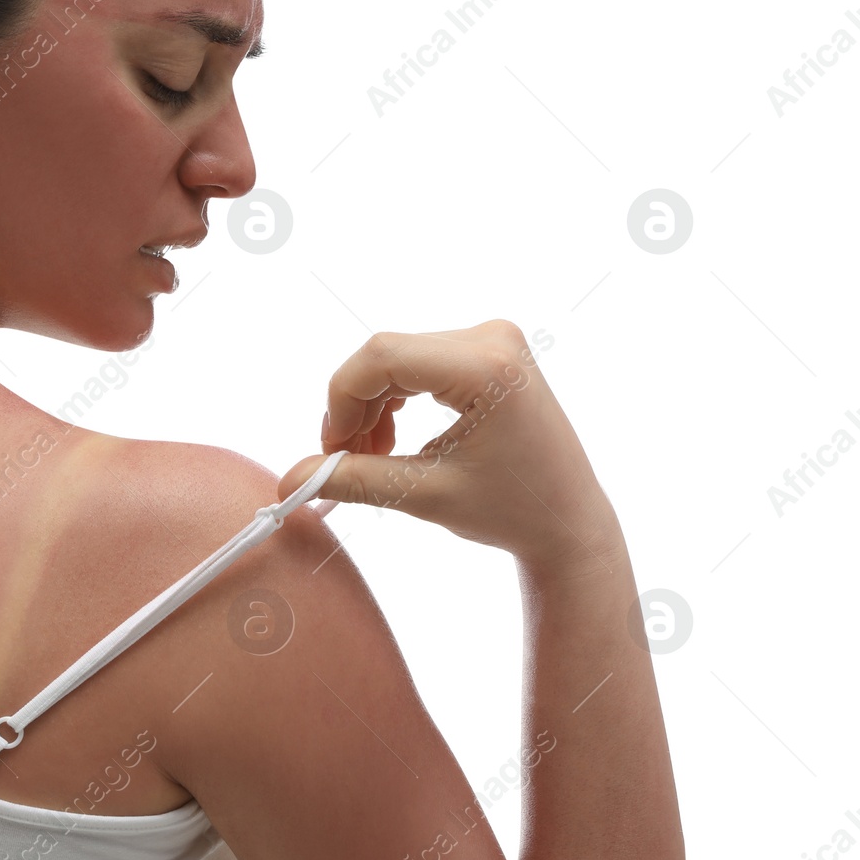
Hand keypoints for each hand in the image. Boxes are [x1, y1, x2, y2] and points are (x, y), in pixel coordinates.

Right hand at [278, 320, 624, 573]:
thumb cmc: (512, 512)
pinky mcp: (489, 350)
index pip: (381, 356)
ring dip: (372, 406)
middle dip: (354, 408)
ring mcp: (493, 340)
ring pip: (396, 358)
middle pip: (386, 355)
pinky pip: (418, 361)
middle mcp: (492, 338)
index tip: (330, 451)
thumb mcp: (424, 496)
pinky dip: (394, 398)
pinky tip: (392, 439)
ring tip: (371, 458)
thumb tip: (290, 478)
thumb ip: (354, 480)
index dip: (341, 401)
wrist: (569, 521)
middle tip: (344, 462)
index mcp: (487, 366)